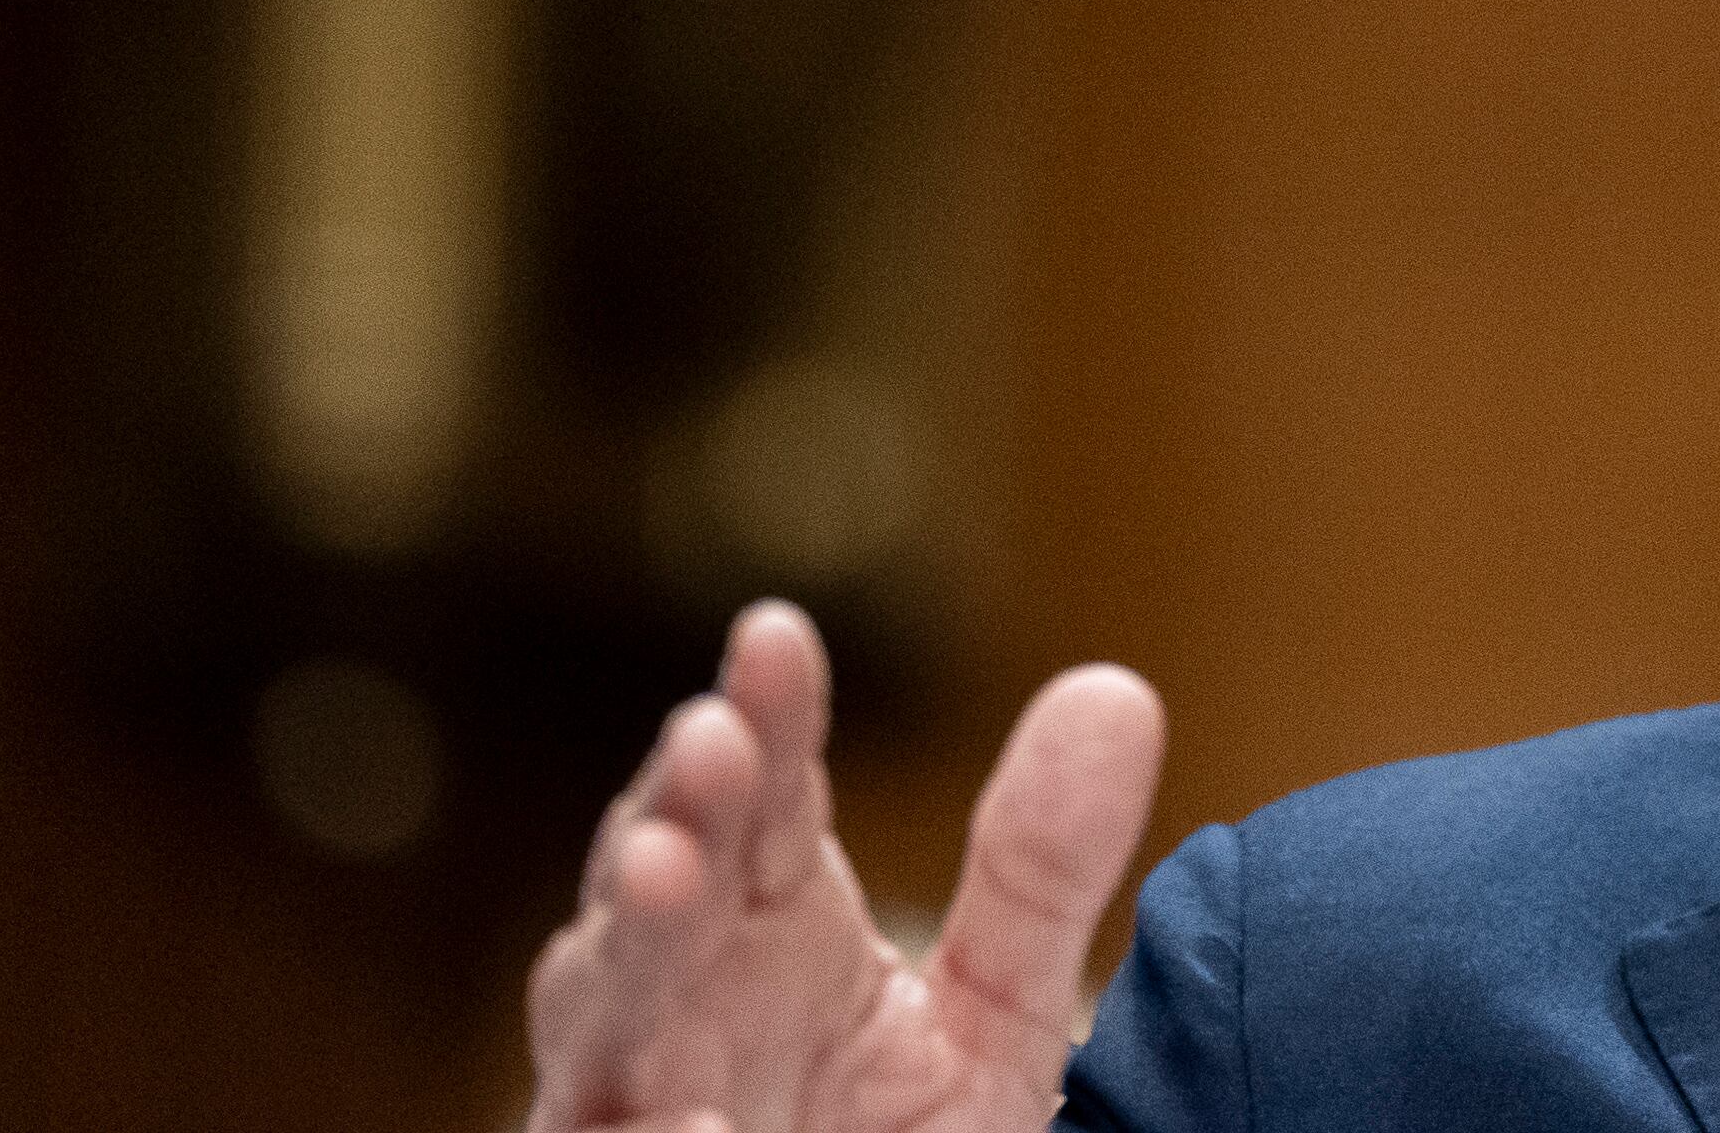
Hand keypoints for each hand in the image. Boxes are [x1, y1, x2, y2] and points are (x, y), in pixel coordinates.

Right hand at [526, 602, 1167, 1132]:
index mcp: (764, 925)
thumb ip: (1039, 876)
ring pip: (601, 1015)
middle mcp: (678, 1001)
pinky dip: (645, 1132)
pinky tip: (692, 1118)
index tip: (778, 636)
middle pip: (655, 885)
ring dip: (626, 943)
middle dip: (678, 807)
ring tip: (662, 871)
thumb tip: (1118, 693)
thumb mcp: (995, 1012)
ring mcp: (634, 1099)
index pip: (761, 796)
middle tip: (713, 737)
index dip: (766, 716)